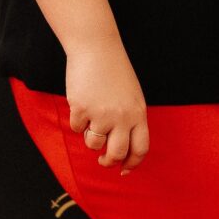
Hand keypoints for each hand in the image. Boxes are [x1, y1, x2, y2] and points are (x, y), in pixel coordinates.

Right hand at [65, 38, 148, 170]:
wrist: (97, 49)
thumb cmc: (114, 71)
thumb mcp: (132, 96)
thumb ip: (131, 120)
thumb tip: (121, 149)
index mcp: (138, 114)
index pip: (141, 148)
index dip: (132, 163)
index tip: (124, 170)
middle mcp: (122, 117)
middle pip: (117, 153)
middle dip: (109, 162)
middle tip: (103, 161)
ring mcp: (101, 114)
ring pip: (94, 144)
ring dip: (90, 139)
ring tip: (91, 123)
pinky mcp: (81, 109)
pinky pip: (77, 129)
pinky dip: (77, 122)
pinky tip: (81, 104)